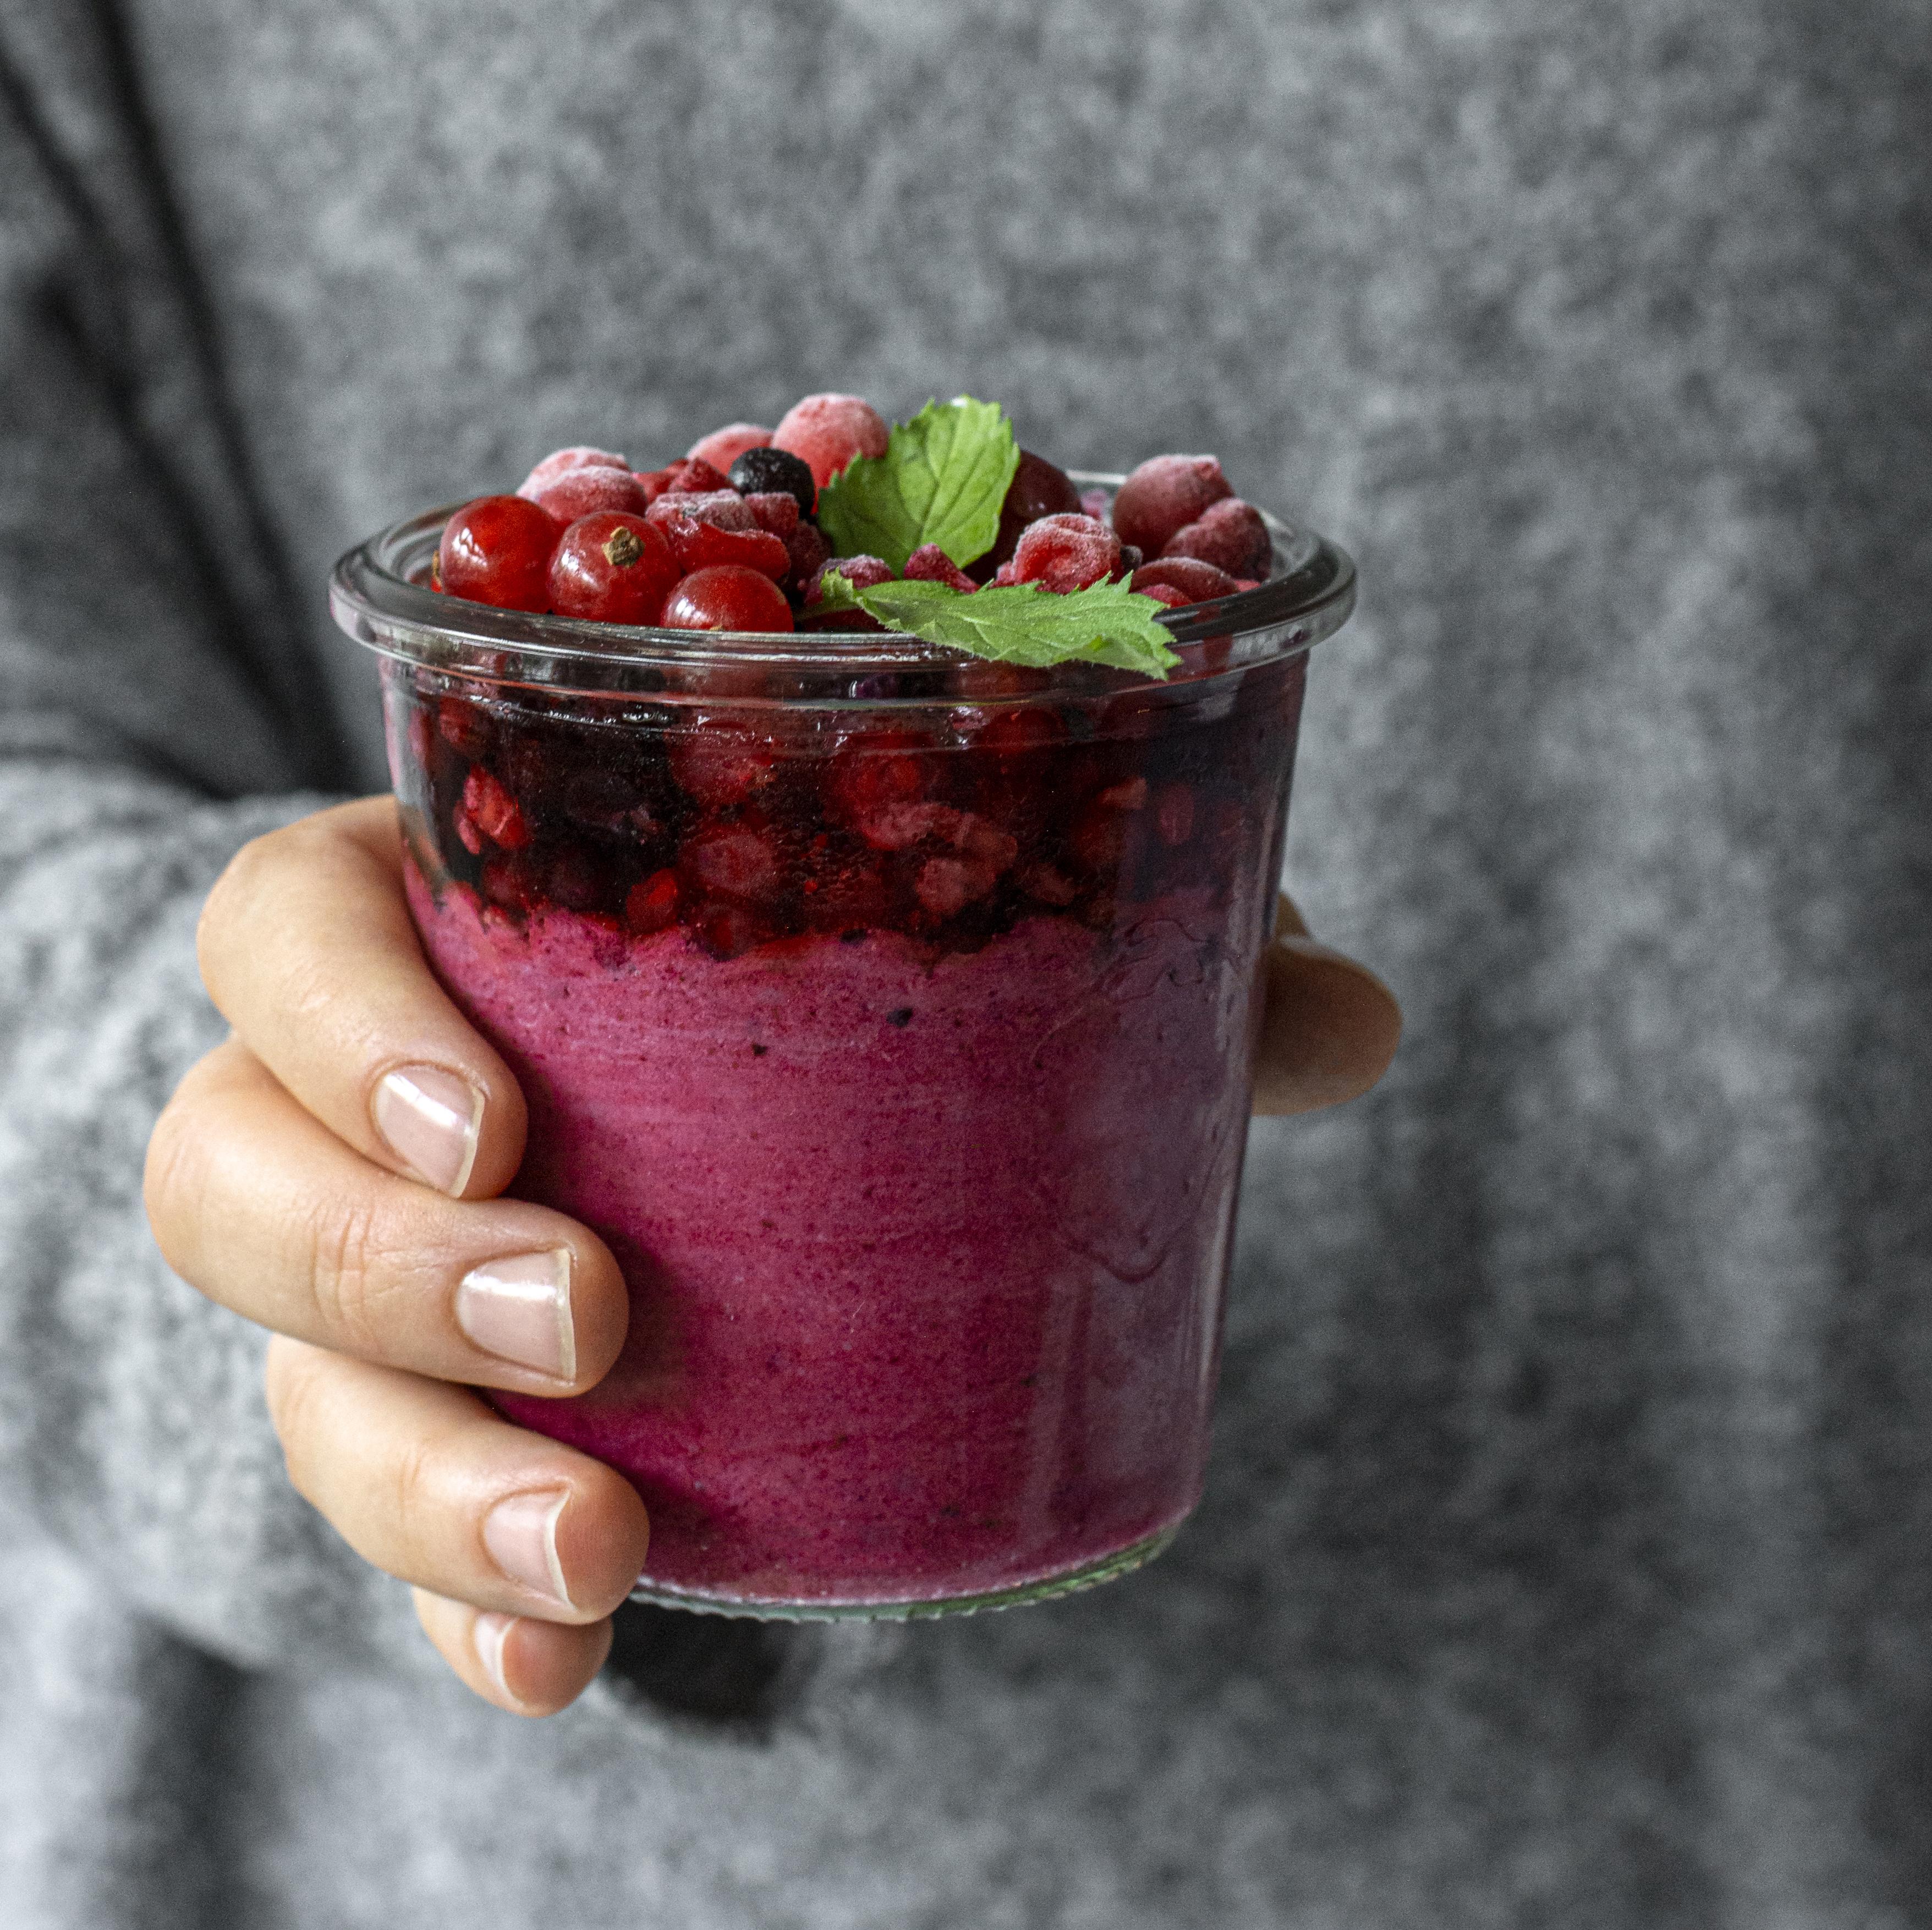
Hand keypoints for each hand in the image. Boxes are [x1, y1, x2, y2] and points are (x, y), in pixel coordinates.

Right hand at [145, 798, 1398, 1717]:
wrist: (645, 1110)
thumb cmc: (762, 974)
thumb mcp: (906, 935)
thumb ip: (1118, 956)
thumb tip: (1348, 1018)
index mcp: (437, 921)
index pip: (286, 936)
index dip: (340, 1021)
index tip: (499, 1121)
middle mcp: (352, 1100)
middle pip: (236, 1178)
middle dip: (385, 1267)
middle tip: (592, 1320)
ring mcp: (370, 1271)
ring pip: (287, 1373)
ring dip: (419, 1478)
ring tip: (599, 1550)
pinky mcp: (424, 1412)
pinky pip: (379, 1512)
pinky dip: (459, 1599)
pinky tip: (566, 1665)